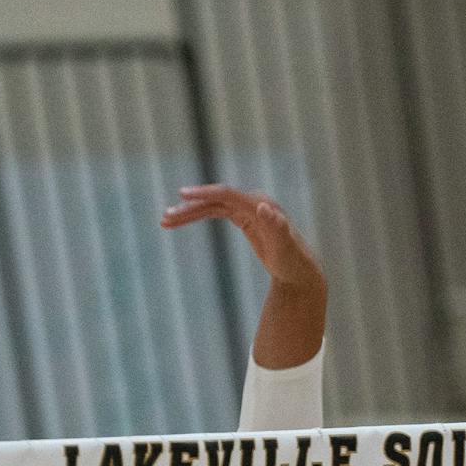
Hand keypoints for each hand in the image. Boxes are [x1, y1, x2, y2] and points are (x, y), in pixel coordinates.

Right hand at [160, 186, 324, 295]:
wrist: (300, 272)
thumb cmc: (294, 262)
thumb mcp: (285, 248)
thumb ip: (276, 227)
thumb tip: (264, 207)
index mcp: (261, 204)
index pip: (227, 194)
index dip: (205, 193)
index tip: (182, 195)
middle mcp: (253, 202)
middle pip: (215, 200)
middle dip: (190, 208)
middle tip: (165, 217)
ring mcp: (247, 209)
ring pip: (211, 207)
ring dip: (188, 213)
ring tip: (164, 221)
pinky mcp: (242, 218)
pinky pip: (214, 213)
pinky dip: (197, 216)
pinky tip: (180, 221)